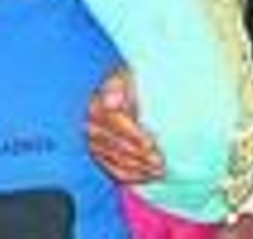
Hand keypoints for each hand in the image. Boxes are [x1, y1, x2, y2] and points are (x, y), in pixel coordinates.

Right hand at [87, 69, 164, 184]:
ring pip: (118, 161)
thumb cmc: (129, 85)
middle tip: (161, 161)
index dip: (133, 134)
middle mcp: (91, 127)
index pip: (114, 123)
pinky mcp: (102, 158)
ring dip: (140, 168)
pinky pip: (116, 171)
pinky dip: (134, 176)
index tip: (150, 142)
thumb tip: (110, 101)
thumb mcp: (125, 77)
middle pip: (117, 146)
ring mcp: (95, 145)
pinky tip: (149, 175)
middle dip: (141, 155)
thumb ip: (117, 86)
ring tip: (160, 170)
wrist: (123, 95)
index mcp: (96, 105)